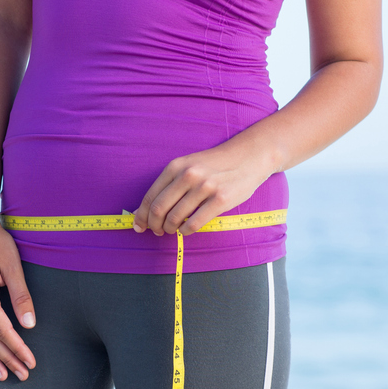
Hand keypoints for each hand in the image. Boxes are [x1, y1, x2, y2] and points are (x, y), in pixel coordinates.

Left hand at [133, 142, 275, 235]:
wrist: (248, 157)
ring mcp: (204, 187)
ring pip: (175, 218)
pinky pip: (194, 223)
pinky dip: (186, 231)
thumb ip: (168, 185)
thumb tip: (143, 210)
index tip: (139, 226)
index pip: (150, 197)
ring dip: (170, 229)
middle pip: (159, 210)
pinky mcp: (220, 200)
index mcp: (176, 166)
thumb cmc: (215, 165)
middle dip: (153, 225)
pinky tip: (187, 230)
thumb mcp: (188, 166)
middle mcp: (188, 175)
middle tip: (157, 231)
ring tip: (173, 230)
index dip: (141, 216)